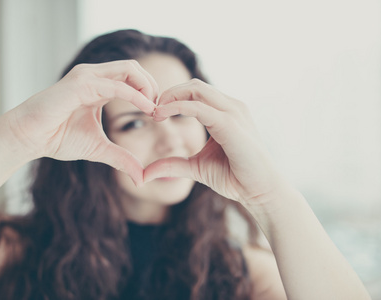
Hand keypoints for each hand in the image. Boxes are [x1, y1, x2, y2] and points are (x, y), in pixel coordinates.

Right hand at [6, 60, 157, 183]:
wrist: (28, 138)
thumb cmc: (57, 138)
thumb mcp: (98, 149)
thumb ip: (121, 158)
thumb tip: (141, 178)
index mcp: (98, 86)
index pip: (132, 77)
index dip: (150, 93)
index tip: (158, 115)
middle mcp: (94, 76)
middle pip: (135, 68)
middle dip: (153, 86)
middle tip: (160, 110)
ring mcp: (87, 76)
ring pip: (129, 69)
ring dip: (148, 87)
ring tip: (154, 110)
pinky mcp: (81, 84)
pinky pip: (116, 85)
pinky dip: (135, 96)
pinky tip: (147, 110)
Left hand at [144, 79, 284, 203]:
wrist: (260, 192)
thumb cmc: (235, 178)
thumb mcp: (197, 168)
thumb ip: (173, 164)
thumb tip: (146, 173)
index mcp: (226, 113)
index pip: (196, 92)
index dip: (173, 98)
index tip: (154, 113)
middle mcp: (231, 107)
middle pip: (194, 86)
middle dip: (169, 93)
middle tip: (151, 109)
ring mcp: (233, 113)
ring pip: (196, 89)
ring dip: (171, 96)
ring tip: (155, 112)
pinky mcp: (230, 124)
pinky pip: (198, 107)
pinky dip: (176, 107)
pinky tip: (161, 115)